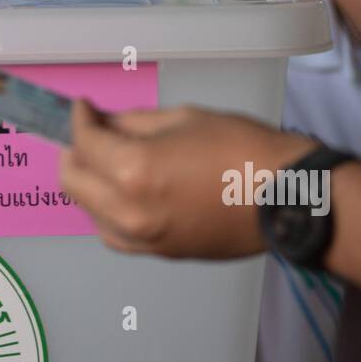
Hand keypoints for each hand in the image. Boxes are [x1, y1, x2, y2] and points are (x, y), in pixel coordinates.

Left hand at [59, 102, 313, 258]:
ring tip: (105, 162)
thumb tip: (108, 124)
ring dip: (89, 185)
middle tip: (88, 133)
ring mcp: (144, 238)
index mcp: (134, 171)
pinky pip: (115, 234)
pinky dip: (107, 213)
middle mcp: (129, 211)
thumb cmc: (243, 150)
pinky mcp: (161, 252)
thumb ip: (135, 123)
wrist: (287, 197)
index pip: (85, 143)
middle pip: (73, 182)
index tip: (83, 108)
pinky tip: (122, 193)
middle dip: (74, 152)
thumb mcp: (184, 118)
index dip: (80, 119)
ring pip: (89, 213)